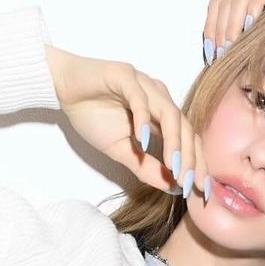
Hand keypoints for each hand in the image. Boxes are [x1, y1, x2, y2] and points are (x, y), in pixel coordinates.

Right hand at [46, 46, 208, 198]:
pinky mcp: (125, 76)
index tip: (200, 189)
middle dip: (190, 158)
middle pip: (185, 128)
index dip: (197, 164)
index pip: (188, 139)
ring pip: (169, 113)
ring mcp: (144, 85)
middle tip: (190, 182)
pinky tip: (143, 141)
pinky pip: (139, 99)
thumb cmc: (92, 115)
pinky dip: (143, 120)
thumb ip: (145, 167)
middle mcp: (159, 97)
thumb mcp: (121, 151)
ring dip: (174, 142)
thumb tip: (171, 187)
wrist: (64, 88)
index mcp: (161, 114)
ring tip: (174, 166)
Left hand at [202, 0, 264, 62]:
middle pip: (222, 3)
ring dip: (230, 26)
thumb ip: (260, 32)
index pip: (218, 6)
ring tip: (231, 47)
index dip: (210, 30)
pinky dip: (251, 10)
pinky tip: (249, 28)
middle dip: (217, 32)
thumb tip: (238, 60)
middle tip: (219, 56)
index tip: (211, 55)